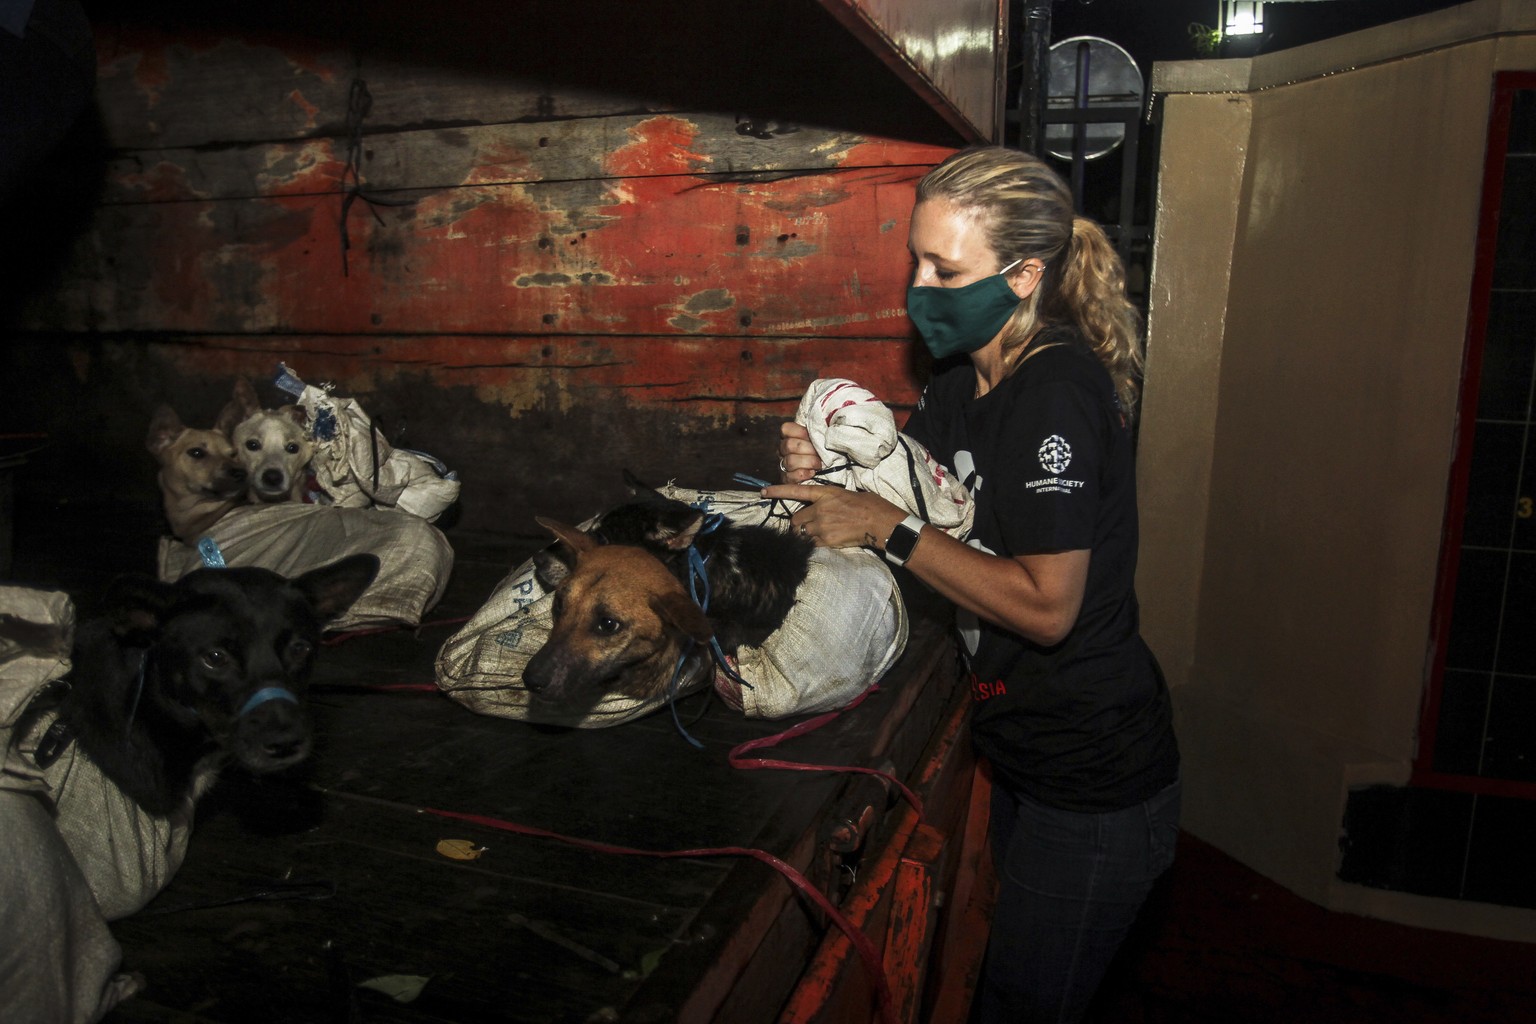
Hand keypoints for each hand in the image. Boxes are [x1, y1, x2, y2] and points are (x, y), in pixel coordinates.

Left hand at [761, 482, 906, 550]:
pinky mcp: (827, 540)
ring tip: (813, 535)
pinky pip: (811, 544)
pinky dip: (812, 544)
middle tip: (804, 526)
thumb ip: (830, 499)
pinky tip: (822, 542)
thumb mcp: (847, 494)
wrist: (880, 523)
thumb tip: (824, 504)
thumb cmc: (870, 505)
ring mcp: (822, 525)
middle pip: (795, 518)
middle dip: (797, 524)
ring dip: (803, 535)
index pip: (796, 490)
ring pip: (801, 532)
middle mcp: (820, 509)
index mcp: (826, 493)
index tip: (764, 491)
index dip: (778, 491)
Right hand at [777, 421, 821, 483]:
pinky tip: (812, 473)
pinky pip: (791, 476)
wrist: (825, 476)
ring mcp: (783, 465)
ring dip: (808, 462)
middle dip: (808, 449)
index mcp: (789, 437)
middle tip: (819, 454)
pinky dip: (804, 474)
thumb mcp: (821, 440)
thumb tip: (827, 424)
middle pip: (789, 445)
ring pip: (790, 461)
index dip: (800, 432)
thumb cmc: (822, 454)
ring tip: (819, 465)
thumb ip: (819, 431)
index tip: (812, 437)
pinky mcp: (786, 479)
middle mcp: (782, 450)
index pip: (785, 429)